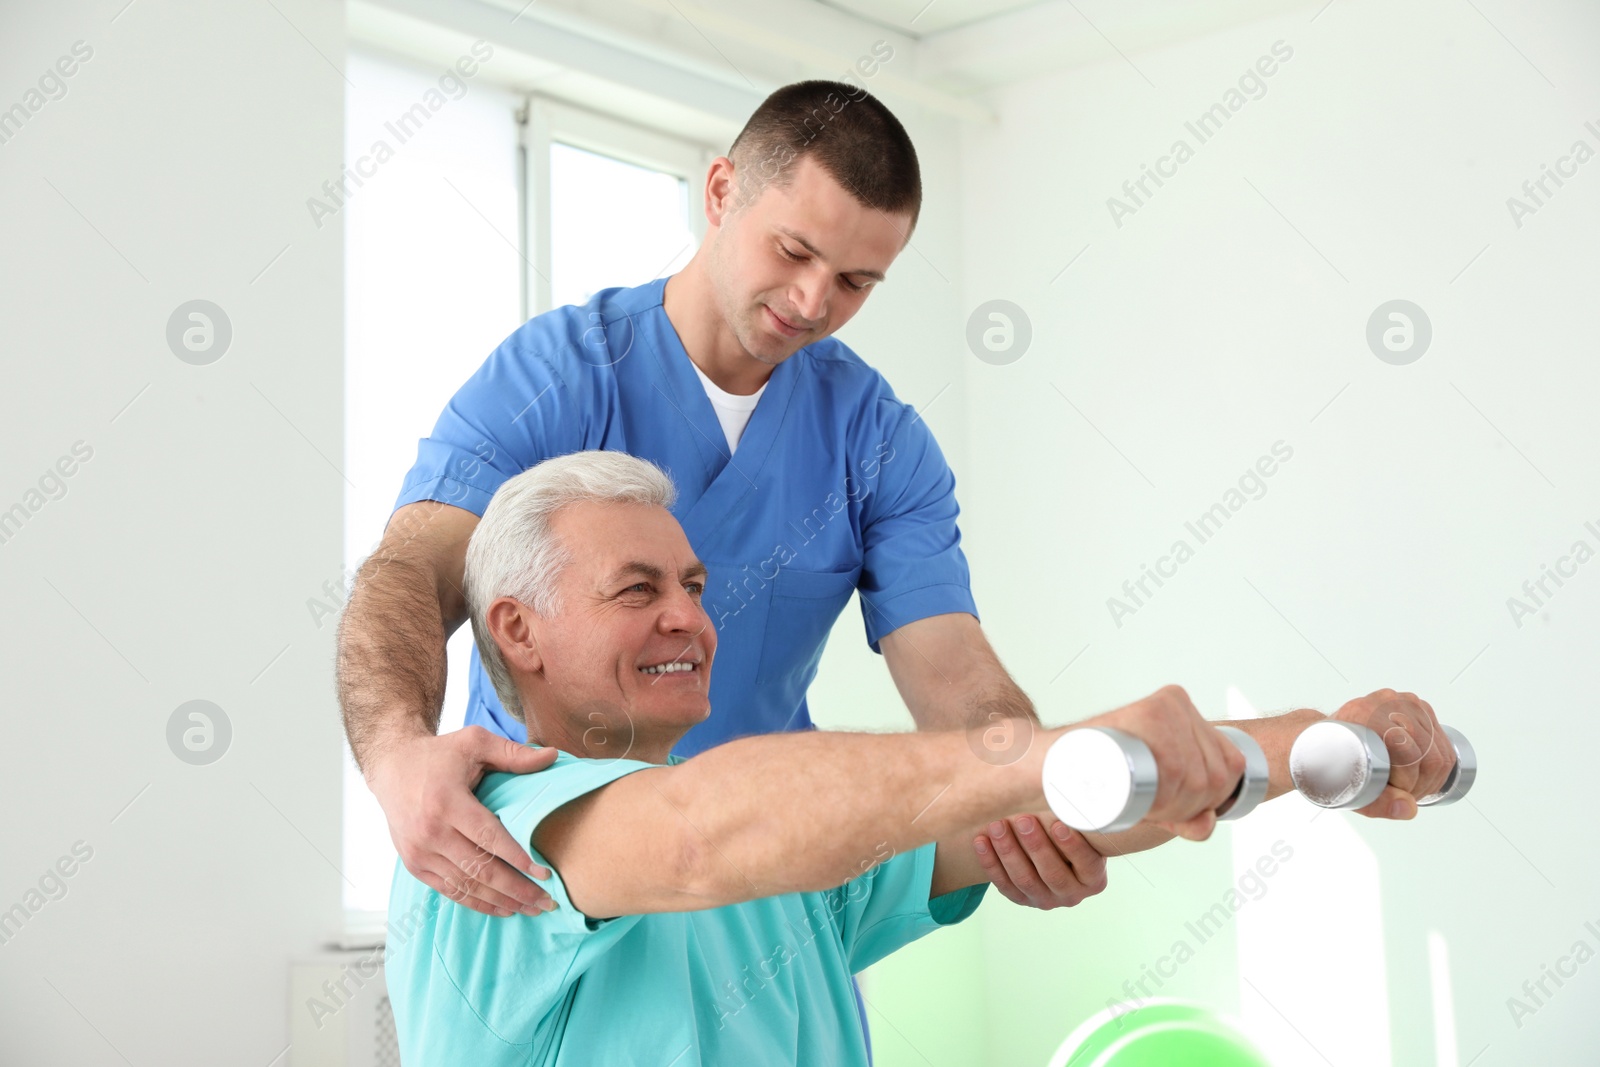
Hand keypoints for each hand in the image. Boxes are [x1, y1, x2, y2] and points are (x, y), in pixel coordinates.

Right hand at [366, 726, 560, 915]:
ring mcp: (419, 852)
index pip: (488, 838)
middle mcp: (430, 832)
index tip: (545, 875)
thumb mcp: (475, 742)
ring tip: (532, 909)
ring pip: (466, 886)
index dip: (518, 859)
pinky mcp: (414, 864)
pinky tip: (502, 908)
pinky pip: (449, 891)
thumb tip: (554, 756)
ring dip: (501, 901)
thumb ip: (514, 754)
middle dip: (517, 889)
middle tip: (547, 902)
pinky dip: (477, 903)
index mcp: (446, 802)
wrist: (392, 766)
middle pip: (480, 869)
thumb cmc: (439, 753)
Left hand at [972, 812, 1107, 909]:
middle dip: (1036, 846)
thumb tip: (1069, 777)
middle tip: (1023, 819)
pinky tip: (981, 841)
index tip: (1058, 824)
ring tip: (997, 825)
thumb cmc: (1069, 831)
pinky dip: (990, 862)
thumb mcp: (1079, 827)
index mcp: (1093, 879)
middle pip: (1053, 874)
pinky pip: (1003, 884)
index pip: (1087, 865)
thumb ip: (1076, 814)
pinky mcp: (1022, 900)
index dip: (1073, 846)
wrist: (1053, 854)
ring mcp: (1046, 900)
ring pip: (1025, 880)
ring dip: (1009, 851)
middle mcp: (1072, 894)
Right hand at [1077, 685, 1246, 841]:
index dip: (1210, 801)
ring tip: (1146, 807)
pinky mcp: (1147, 713)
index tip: (1174, 810)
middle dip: (1191, 808)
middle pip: (1215, 774)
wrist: (1051, 764)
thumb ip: (1187, 814)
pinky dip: (1169, 793)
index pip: (1231, 765)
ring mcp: (1165, 707)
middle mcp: (1179, 705)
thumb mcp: (1154, 799)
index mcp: (1188, 713)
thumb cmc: (1101, 778)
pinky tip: (1148, 797)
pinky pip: (1177, 765)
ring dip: (1177, 807)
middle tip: (1154, 811)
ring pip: (1198, 776)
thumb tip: (1207, 823)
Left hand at [1331, 688, 1453, 819]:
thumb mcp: (1349, 790)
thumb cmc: (1331, 764)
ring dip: (1432, 777)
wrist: (1319, 741)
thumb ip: (1378, 802)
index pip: (1409, 754)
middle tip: (1405, 796)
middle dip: (1423, 784)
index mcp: (1365, 715)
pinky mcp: (1415, 706)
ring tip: (1411, 788)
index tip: (1397, 795)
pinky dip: (1439, 764)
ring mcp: (1402, 701)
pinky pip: (1443, 741)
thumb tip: (1408, 808)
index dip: (1409, 783)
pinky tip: (1422, 775)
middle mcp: (1385, 703)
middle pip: (1429, 752)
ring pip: (1440, 749)